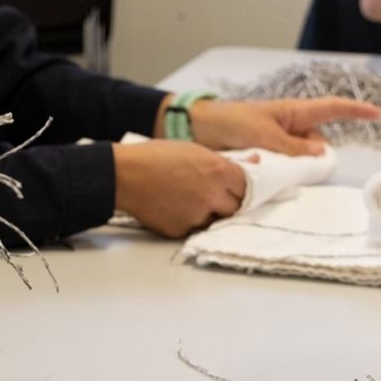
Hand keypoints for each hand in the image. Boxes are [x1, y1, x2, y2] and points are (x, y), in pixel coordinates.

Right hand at [112, 141, 245, 237]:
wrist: (125, 175)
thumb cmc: (156, 156)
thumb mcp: (195, 150)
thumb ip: (227, 161)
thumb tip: (255, 162)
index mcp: (219, 172)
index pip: (248, 186)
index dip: (240, 186)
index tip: (233, 185)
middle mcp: (213, 196)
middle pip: (236, 207)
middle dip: (227, 201)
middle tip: (210, 192)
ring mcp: (198, 216)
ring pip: (215, 219)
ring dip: (209, 212)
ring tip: (188, 197)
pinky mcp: (182, 230)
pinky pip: (194, 227)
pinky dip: (189, 219)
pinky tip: (173, 206)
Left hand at [186, 97, 380, 155]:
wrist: (197, 129)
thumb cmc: (230, 122)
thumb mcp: (263, 134)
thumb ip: (293, 146)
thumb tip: (322, 153)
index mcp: (293, 112)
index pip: (331, 108)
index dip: (355, 111)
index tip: (378, 113)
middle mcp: (291, 126)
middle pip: (318, 144)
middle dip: (313, 157)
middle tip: (289, 164)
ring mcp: (280, 142)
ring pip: (303, 160)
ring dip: (294, 168)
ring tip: (269, 166)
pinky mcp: (269, 156)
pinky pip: (287, 167)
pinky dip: (282, 173)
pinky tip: (268, 175)